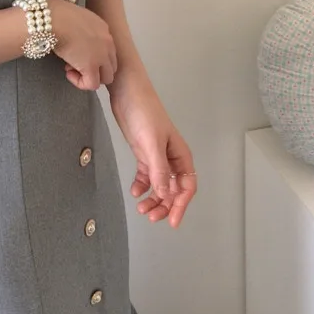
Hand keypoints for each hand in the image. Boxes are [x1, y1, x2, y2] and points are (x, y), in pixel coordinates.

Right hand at [48, 0, 117, 89]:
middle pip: (111, 65)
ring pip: (106, 77)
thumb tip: (72, 38)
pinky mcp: (91, 66)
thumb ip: (79, 29)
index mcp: (103, 28)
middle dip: (95, 68)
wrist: (52, 19)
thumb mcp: (73, 18)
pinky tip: (68, 73)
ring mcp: (102, 55)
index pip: (107, 49)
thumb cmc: (54, 15)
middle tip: (74, 63)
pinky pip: (92, 84)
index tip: (76, 52)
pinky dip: (80, 82)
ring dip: (89, 76)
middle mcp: (107, 41)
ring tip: (70, 68)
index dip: (93, 56)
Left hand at [110, 81, 196, 227]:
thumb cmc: (144, 112)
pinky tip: (135, 191)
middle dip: (164, 205)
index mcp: (180, 155)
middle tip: (151, 217)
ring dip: (153, 198)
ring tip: (141, 208)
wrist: (126, 92)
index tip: (173, 221)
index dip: (181, 205)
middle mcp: (171, 158)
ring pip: (159, 185)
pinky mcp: (143, 152)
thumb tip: (165, 194)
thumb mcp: (151, 143)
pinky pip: (146, 175)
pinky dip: (142, 185)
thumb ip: (159, 169)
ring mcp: (157, 156)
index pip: (186, 187)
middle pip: (173, 189)